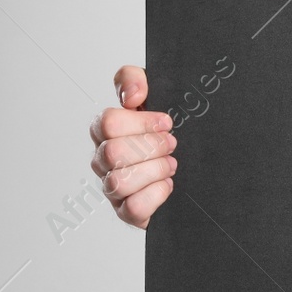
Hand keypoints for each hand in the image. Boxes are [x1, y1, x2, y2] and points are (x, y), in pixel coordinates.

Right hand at [89, 65, 175, 228]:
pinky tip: (167, 185)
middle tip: (171, 144)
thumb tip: (132, 95)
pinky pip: (133, 208)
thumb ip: (134, 79)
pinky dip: (155, 195)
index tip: (166, 122)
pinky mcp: (127, 212)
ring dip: (154, 170)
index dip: (141, 122)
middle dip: (150, 147)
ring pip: (119, 182)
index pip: (108, 122)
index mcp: (104, 130)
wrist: (188, 164)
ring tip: (171, 164)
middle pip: (112, 153)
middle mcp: (102, 159)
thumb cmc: (163, 130)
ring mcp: (112, 187)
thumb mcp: (154, 93)